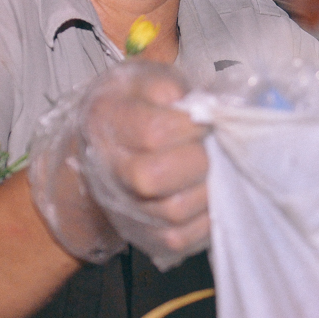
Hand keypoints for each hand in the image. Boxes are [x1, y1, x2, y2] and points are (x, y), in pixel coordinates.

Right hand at [82, 63, 210, 263]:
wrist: (106, 147)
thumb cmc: (137, 106)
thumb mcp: (146, 81)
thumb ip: (169, 87)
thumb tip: (201, 107)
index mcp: (106, 120)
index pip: (152, 132)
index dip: (190, 126)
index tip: (206, 119)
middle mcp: (108, 168)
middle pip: (153, 177)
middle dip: (196, 159)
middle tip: (208, 146)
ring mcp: (125, 207)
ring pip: (173, 211)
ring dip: (206, 188)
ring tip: (212, 168)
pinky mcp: (146, 235)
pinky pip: (182, 237)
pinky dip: (205, 216)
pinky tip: (208, 191)